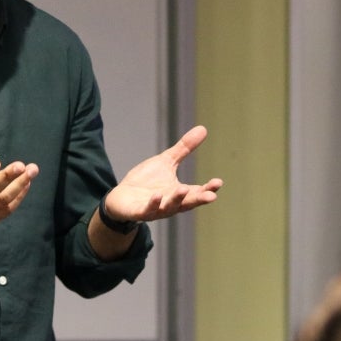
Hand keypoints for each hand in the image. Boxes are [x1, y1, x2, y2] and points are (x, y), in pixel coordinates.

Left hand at [106, 125, 222, 222]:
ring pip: (169, 207)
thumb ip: (184, 149)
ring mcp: (156, 209)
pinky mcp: (140, 211)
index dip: (208, 189)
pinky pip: (148, 210)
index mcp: (179, 193)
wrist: (122, 196)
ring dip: (177, 200)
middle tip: (211, 196)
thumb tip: (203, 129)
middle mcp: (171, 204)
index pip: (197, 192)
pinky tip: (157, 195)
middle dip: (199, 199)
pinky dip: (154, 204)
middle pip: (187, 203)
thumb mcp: (166, 161)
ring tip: (184, 190)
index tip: (218, 182)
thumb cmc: (146, 181)